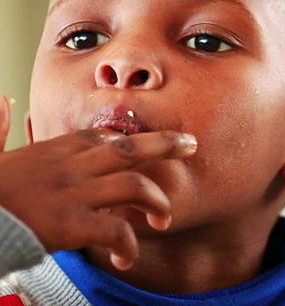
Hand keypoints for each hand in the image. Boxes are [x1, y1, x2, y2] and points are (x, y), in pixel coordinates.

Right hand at [0, 94, 196, 270]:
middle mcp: (72, 167)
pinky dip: (129, 246)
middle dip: (166, 144)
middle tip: (191, 145)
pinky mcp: (73, 224)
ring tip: (163, 219)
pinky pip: (117, 230)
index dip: (130, 141)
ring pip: (135, 186)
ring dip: (157, 202)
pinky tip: (126, 258)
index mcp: (55, 150)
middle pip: (131, 148)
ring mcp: (75, 194)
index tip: (148, 147)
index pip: (103, 137)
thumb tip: (0, 99)